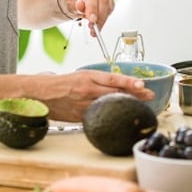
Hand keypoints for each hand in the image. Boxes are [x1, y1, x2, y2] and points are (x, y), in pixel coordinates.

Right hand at [38, 70, 153, 121]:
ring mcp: (84, 104)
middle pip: (115, 93)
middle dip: (135, 94)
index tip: (143, 84)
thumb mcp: (80, 76)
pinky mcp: (80, 116)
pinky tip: (119, 116)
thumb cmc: (61, 83)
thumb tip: (118, 85)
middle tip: (149, 95)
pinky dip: (110, 115)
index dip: (129, 82)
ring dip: (126, 105)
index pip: (113, 78)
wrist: (41, 93)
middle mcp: (87, 90)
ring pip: (109, 105)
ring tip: (140, 105)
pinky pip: (98, 115)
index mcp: (88, 77)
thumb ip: (98, 81)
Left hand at [67, 0, 114, 33]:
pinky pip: (110, 10)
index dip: (92, 7)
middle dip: (99, 15)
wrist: (75, 3)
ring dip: (102, 19)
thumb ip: (74, 5)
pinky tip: (97, 25)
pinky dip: (104, 20)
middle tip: (93, 27)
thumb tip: (80, 5)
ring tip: (93, 29)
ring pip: (109, 5)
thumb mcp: (68, 4)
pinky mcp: (110, 0)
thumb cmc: (71, 2)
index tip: (92, 20)